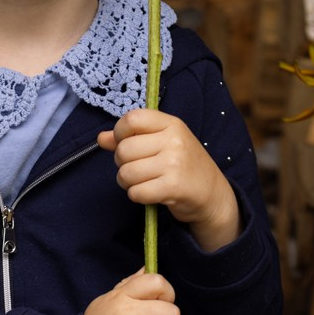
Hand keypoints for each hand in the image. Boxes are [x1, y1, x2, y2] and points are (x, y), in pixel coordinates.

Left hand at [98, 108, 240, 251]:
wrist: (212, 193)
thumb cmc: (184, 164)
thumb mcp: (162, 142)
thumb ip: (131, 137)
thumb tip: (101, 138)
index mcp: (171, 124)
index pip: (132, 119)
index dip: (120, 133)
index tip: (125, 143)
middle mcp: (174, 140)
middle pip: (124, 149)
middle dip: (122, 163)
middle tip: (137, 168)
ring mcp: (174, 163)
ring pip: (126, 172)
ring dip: (127, 182)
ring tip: (142, 181)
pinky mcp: (173, 187)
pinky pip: (136, 192)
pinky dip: (137, 195)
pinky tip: (150, 192)